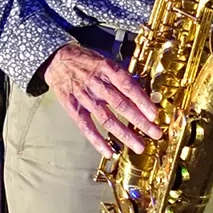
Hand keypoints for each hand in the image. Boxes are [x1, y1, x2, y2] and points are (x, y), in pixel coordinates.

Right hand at [43, 43, 161, 157]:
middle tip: (155, 133)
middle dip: (140, 121)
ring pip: (107, 119)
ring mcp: (84, 97)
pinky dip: (97, 141)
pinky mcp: (74, 108)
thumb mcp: (106, 60)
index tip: (154, 115)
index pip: (128, 86)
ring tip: (139, 146)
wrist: (57, 59)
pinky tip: (110, 152)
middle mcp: (96, 84)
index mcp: (107, 69)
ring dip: (124, 134)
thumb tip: (144, 91)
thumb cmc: (86, 60)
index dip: (142, 101)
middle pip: (121, 105)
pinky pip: (87, 127)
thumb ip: (123, 76)